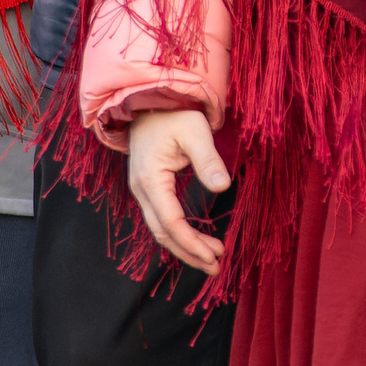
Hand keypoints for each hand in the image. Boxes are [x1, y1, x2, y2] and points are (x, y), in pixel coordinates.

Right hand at [127, 108, 229, 273]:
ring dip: (183, 246)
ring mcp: (142, 189)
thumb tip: (223, 187)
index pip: (171, 222)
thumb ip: (208, 160)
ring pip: (160, 228)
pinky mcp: (148, 186)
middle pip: (163, 233)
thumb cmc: (173, 113)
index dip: (192, 243)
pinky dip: (177, 233)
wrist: (149, 98)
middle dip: (189, 252)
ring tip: (209, 259)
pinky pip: (160, 218)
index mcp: (151, 180)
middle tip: (216, 267)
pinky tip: (194, 239)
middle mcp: (141, 189)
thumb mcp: (195, 131)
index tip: (214, 255)